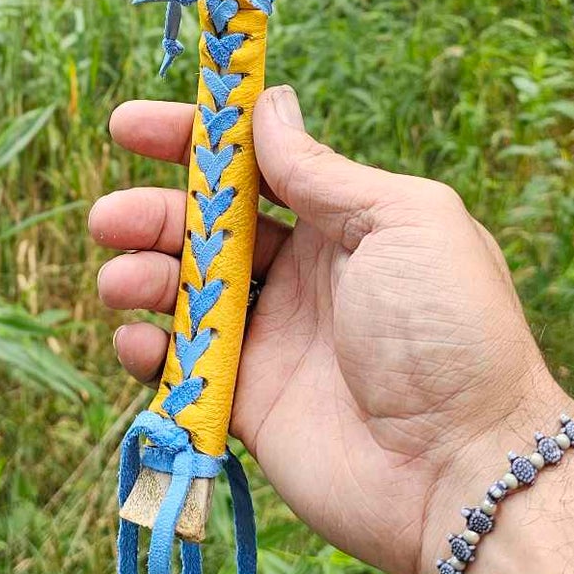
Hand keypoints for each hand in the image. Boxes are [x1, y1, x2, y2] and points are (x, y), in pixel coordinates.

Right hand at [90, 85, 572, 573]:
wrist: (463, 466)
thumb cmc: (449, 329)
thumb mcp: (402, 220)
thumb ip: (323, 171)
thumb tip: (268, 106)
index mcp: (342, 223)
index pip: (251, 166)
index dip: (189, 141)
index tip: (128, 126)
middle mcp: (302, 276)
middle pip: (202, 228)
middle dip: (150, 215)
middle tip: (110, 220)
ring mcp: (272, 341)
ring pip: (180, 294)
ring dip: (139, 276)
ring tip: (122, 281)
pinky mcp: (248, 407)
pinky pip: (179, 369)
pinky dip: (145, 350)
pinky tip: (138, 341)